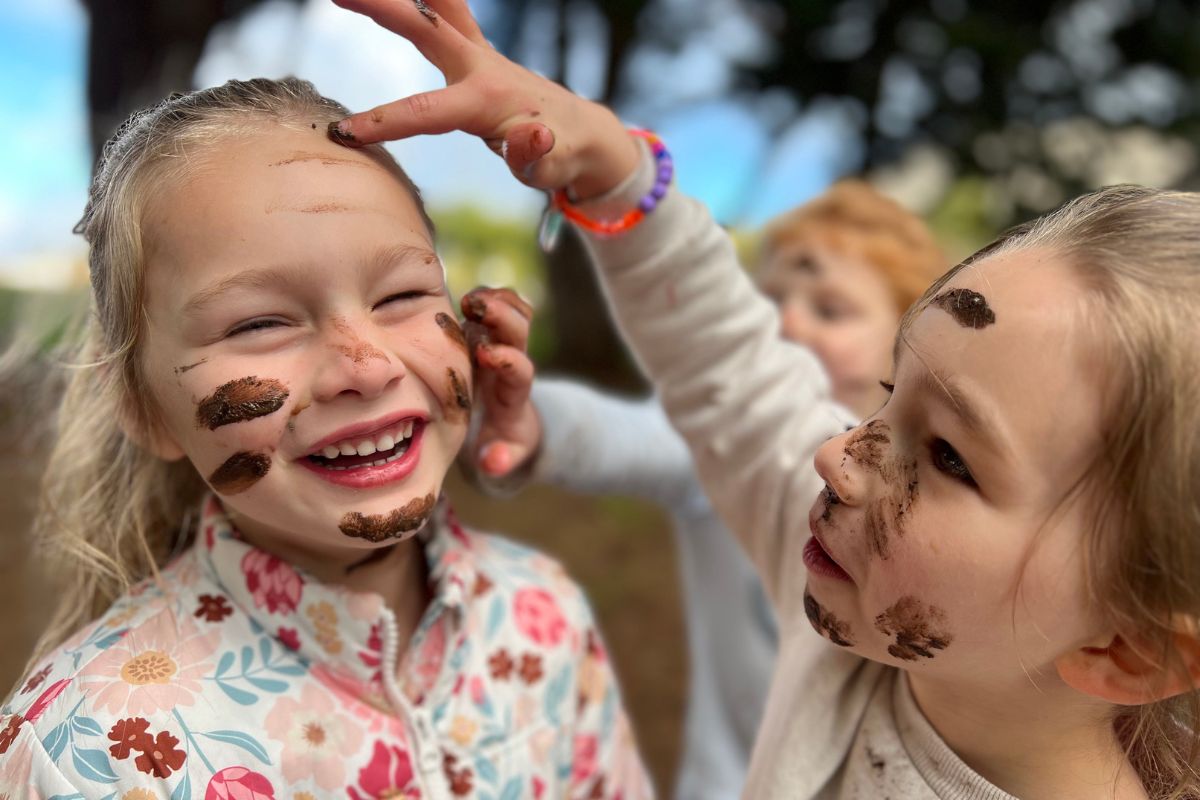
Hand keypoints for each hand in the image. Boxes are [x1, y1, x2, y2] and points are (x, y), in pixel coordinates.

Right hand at [330, 0, 639, 198]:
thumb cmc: (562, 157)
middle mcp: (481, 66)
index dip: (387, 121)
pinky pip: (446, 11)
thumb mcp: (551, 168)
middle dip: (384, 9)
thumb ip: (535, 156)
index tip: (347, 132)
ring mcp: (479, 53)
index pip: (428, 111)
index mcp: (489, 99)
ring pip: (438, 8)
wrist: (582, 131)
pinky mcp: (476, 51)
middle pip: (426, 28)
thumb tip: (533, 135)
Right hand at [461, 286, 541, 476]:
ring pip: (516, 312)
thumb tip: (493, 464)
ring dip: (497, 299)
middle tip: (476, 307)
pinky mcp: (492, 333)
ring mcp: (505, 344)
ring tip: (470, 298)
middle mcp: (513, 363)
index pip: (520, 371)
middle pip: (520, 332)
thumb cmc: (501, 441)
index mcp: (514, 393)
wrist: (512, 423)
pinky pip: (503, 305)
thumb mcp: (502, 455)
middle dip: (503, 317)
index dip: (507, 359)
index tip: (487, 353)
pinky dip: (489, 294)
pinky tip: (466, 295)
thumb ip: (499, 459)